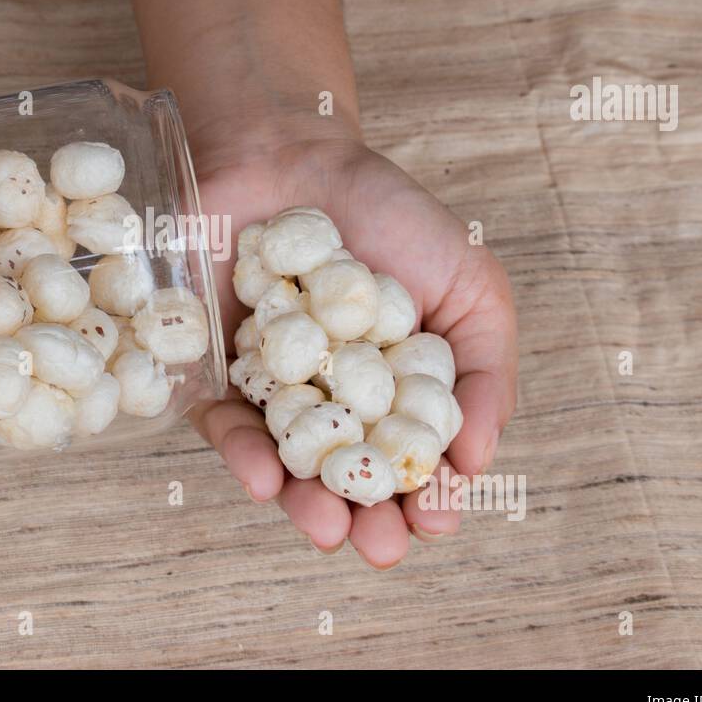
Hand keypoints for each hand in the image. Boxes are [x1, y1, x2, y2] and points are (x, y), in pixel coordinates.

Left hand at [191, 131, 517, 567]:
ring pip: (287, 467)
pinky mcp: (215, 371)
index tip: (437, 520)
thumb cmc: (391, 218)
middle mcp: (334, 403)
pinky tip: (265, 479)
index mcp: (397, 393)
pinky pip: (225, 423)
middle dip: (367, 521)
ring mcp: (275, 391)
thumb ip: (486, 371)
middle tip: (381, 548)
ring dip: (305, 506)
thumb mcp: (471, 288)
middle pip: (349, 479)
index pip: (413, 462)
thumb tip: (476, 461)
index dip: (428, 499)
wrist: (294, 153)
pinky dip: (242, 454)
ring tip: (328, 530)